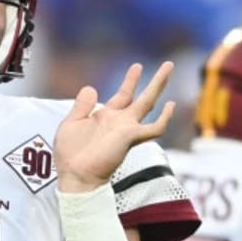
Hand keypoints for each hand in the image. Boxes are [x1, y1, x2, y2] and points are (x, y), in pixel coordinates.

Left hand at [54, 61, 175, 191]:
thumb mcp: (71, 123)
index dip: (131, 81)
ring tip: (168, 68)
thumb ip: (81, 106)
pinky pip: (154, 129)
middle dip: (155, 81)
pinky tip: (170, 106)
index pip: (124, 95)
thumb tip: (90, 88)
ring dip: (159, 86)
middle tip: (168, 65)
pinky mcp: (130, 137)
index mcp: (107, 117)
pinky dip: (164, 119)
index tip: (138, 67)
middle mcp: (120, 122)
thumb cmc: (71, 155)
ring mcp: (127, 128)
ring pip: (149, 104)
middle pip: (143, 97)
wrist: (75, 175)